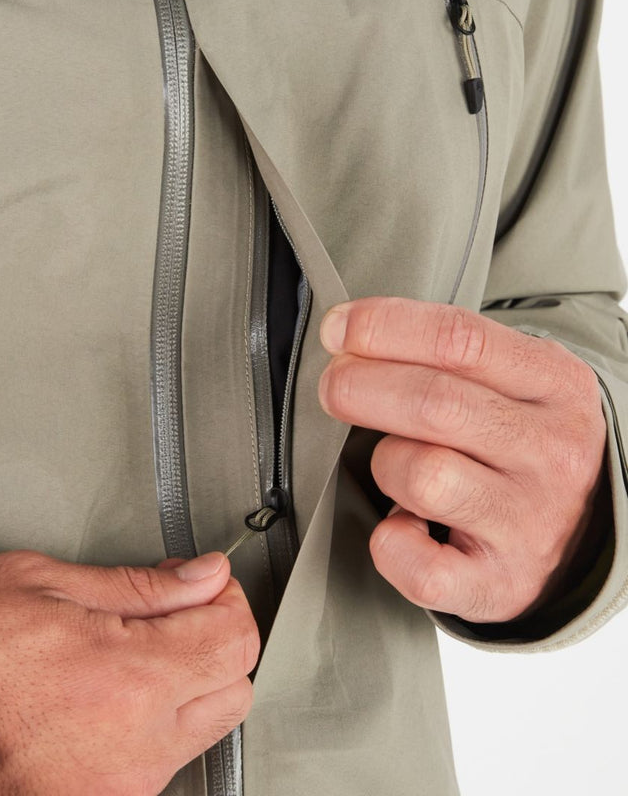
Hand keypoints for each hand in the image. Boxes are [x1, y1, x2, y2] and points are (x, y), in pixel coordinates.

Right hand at [0, 549, 258, 794]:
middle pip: (239, 677)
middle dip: (223, 632)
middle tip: (188, 610)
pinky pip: (187, 748)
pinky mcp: (129, 792)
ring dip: (209, 675)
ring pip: (222, 716)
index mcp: (130, 672)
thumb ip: (136, 582)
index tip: (204, 585)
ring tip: (165, 648)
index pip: (233, 634)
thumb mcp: (42, 585)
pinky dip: (182, 713)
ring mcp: (139, 769)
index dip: (227, 597)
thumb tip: (204, 574)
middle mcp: (144, 729)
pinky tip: (143, 688)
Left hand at [318, 296, 608, 623]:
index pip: (459, 339)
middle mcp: (551, 453)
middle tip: (333, 388)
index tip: (336, 329)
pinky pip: (421, 569)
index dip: (382, 328)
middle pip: (434, 404)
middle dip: (360, 388)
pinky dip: (391, 545)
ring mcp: (529, 522)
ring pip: (423, 477)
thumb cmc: (520, 438)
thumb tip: (348, 334)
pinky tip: (399, 525)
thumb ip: (446, 352)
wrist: (581, 528)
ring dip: (385, 463)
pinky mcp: (500, 585)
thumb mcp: (514, 376)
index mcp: (556, 384)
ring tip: (393, 463)